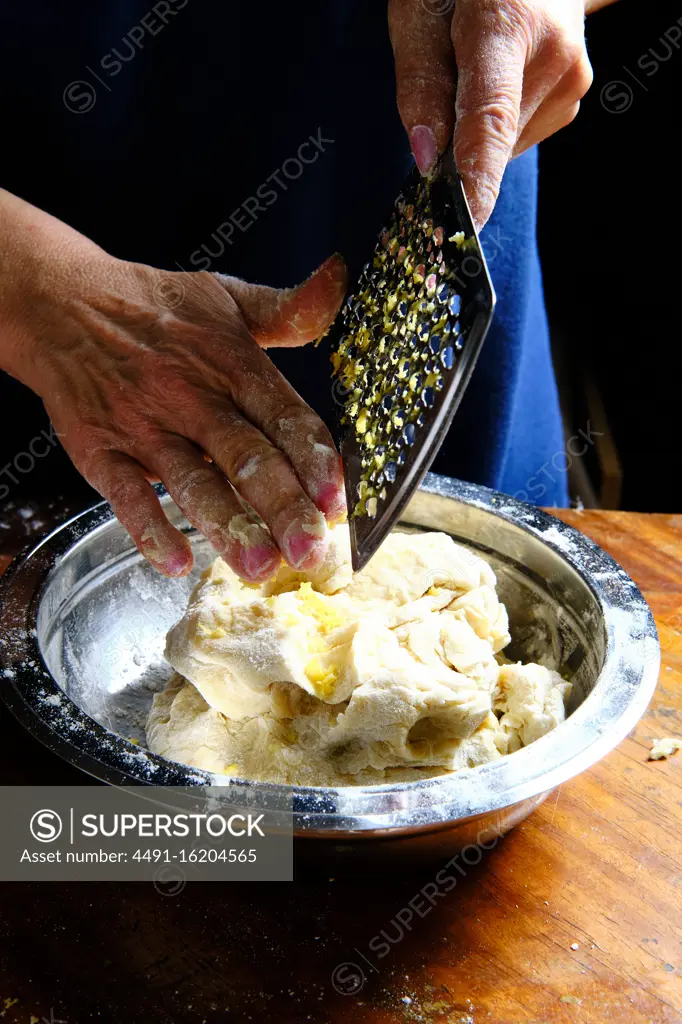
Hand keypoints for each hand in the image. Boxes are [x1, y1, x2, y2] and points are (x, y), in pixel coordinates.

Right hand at [0, 190, 346, 580]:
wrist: (64, 304)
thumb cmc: (157, 309)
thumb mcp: (228, 298)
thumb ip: (289, 308)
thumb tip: (338, 283)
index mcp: (231, 362)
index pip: (282, 415)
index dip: (312, 459)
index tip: (337, 499)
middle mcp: (192, 396)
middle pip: (246, 457)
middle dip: (282, 507)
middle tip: (310, 551)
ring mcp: (145, 426)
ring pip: (192, 481)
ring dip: (227, 527)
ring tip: (258, 568)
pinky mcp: (101, 449)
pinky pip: (125, 494)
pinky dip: (148, 529)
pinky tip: (174, 563)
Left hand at [389, 0, 593, 228]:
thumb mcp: (419, 9)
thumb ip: (419, 80)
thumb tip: (426, 157)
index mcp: (509, 22)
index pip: (489, 121)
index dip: (474, 182)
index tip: (463, 228)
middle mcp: (552, 56)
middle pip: (487, 142)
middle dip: (453, 139)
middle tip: (440, 85)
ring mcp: (571, 79)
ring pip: (501, 145)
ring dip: (474, 127)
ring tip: (476, 64)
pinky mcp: (573, 96)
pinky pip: (515, 135)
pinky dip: (495, 122)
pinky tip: (497, 75)